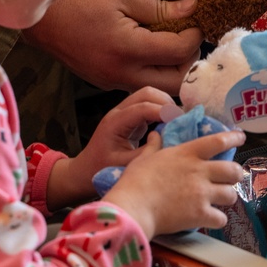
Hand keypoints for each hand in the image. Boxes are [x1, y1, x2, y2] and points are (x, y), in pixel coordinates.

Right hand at [21, 0, 203, 93]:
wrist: (42, 18)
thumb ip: (159, 7)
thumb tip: (192, 9)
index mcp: (128, 49)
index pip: (178, 52)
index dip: (194, 35)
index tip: (195, 19)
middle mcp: (123, 74)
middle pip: (175, 82)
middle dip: (189, 60)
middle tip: (186, 35)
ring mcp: (113, 82)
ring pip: (159, 88)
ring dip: (173, 69)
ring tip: (170, 42)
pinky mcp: (106, 83)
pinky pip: (140, 84)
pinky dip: (153, 71)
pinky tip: (150, 48)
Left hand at [46, 87, 174, 208]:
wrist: (83, 172)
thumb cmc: (99, 171)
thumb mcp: (124, 166)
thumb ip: (146, 154)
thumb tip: (169, 143)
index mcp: (115, 122)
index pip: (143, 107)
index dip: (164, 111)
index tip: (181, 121)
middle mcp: (119, 112)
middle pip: (147, 93)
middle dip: (167, 103)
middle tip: (183, 120)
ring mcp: (124, 113)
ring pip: (148, 96)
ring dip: (165, 105)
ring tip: (179, 122)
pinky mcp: (130, 119)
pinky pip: (148, 106)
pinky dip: (161, 111)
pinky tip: (171, 125)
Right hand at [105, 129, 245, 237]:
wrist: (134, 206)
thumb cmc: (136, 180)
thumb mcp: (144, 157)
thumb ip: (154, 146)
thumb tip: (155, 135)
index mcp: (187, 154)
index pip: (217, 141)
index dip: (233, 138)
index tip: (240, 137)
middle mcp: (200, 171)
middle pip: (232, 170)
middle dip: (236, 174)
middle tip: (231, 177)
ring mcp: (202, 194)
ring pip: (231, 195)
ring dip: (227, 197)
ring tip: (221, 199)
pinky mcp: (201, 215)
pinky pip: (221, 219)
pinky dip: (218, 219)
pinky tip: (211, 219)